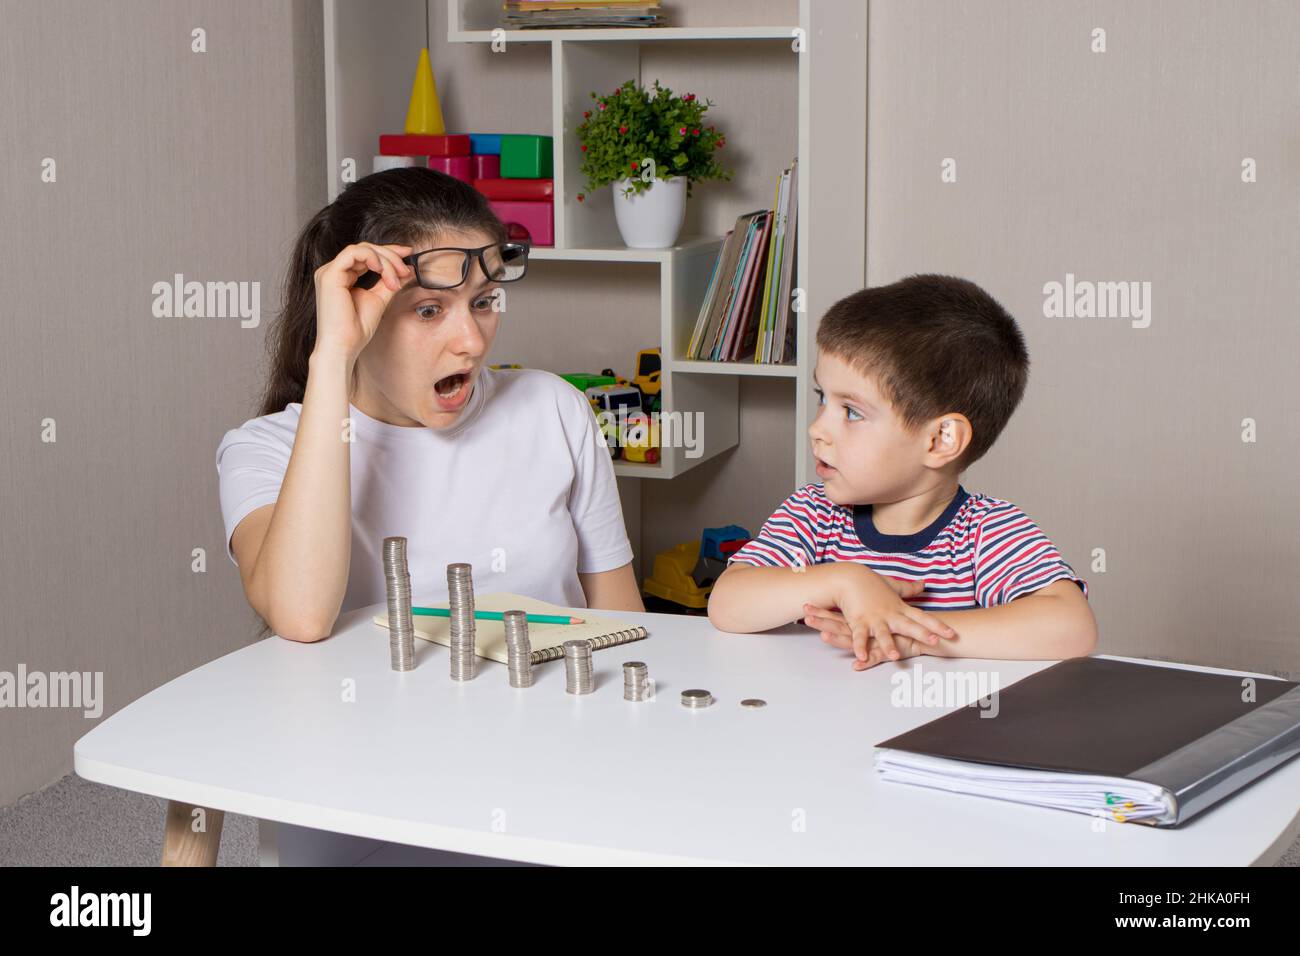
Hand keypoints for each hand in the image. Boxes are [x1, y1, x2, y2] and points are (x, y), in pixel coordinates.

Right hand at [311, 242, 413, 361]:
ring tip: (395, 278)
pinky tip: (383, 270)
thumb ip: (391, 282)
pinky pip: (354, 253)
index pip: (366, 255)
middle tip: (405, 269)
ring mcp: (329, 271)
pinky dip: (373, 258)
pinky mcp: (329, 274)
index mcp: (343, 276)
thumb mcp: (380, 299)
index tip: (408, 254)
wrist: (344, 346)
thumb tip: (407, 268)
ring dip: (385, 260)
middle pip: (366, 249)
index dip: (388, 252)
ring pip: (362, 249)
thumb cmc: (357, 329)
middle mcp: (334, 271)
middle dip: (390, 255)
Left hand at [803, 604, 925, 668]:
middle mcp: (868, 628)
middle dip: (823, 621)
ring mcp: (876, 639)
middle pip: (841, 624)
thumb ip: (875, 611)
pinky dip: (867, 660)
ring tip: (824, 637)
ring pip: (855, 638)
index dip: (822, 612)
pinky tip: (857, 665)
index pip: (839, 615)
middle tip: (806, 616)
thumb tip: (867, 607)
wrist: (930, 631)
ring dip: (839, 639)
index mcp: (865, 620)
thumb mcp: (887, 615)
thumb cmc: (905, 623)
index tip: (805, 607)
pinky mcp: (887, 651)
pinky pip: (875, 657)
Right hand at [826, 566, 956, 662]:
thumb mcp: (892, 585)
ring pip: (883, 634)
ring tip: (895, 657)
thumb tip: (923, 584)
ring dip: (888, 645)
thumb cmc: (870, 582)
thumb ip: (909, 588)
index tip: (952, 633)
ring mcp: (874, 618)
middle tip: (935, 641)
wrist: (849, 578)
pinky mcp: (858, 621)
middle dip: (922, 634)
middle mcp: (889, 614)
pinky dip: (859, 646)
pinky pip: (859, 636)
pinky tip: (861, 657)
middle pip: (908, 625)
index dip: (937, 626)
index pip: (922, 617)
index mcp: (899, 608)